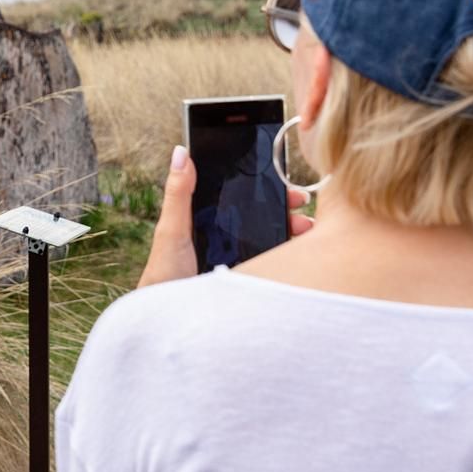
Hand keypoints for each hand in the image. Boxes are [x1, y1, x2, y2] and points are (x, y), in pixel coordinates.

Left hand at [139, 145, 314, 288]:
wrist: (171, 320)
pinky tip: (303, 254)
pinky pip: (273, 266)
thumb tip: (181, 151)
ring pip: (273, 240)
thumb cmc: (165, 273)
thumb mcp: (173, 230)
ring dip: (293, 230)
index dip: (264, 187)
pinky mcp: (249, 280)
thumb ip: (178, 194)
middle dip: (285, 207)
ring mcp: (240, 260)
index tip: (284, 178)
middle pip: (263, 216)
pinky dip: (289, 258)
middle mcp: (227, 238)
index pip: (242, 198)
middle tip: (302, 202)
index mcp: (210, 221)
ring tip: (308, 228)